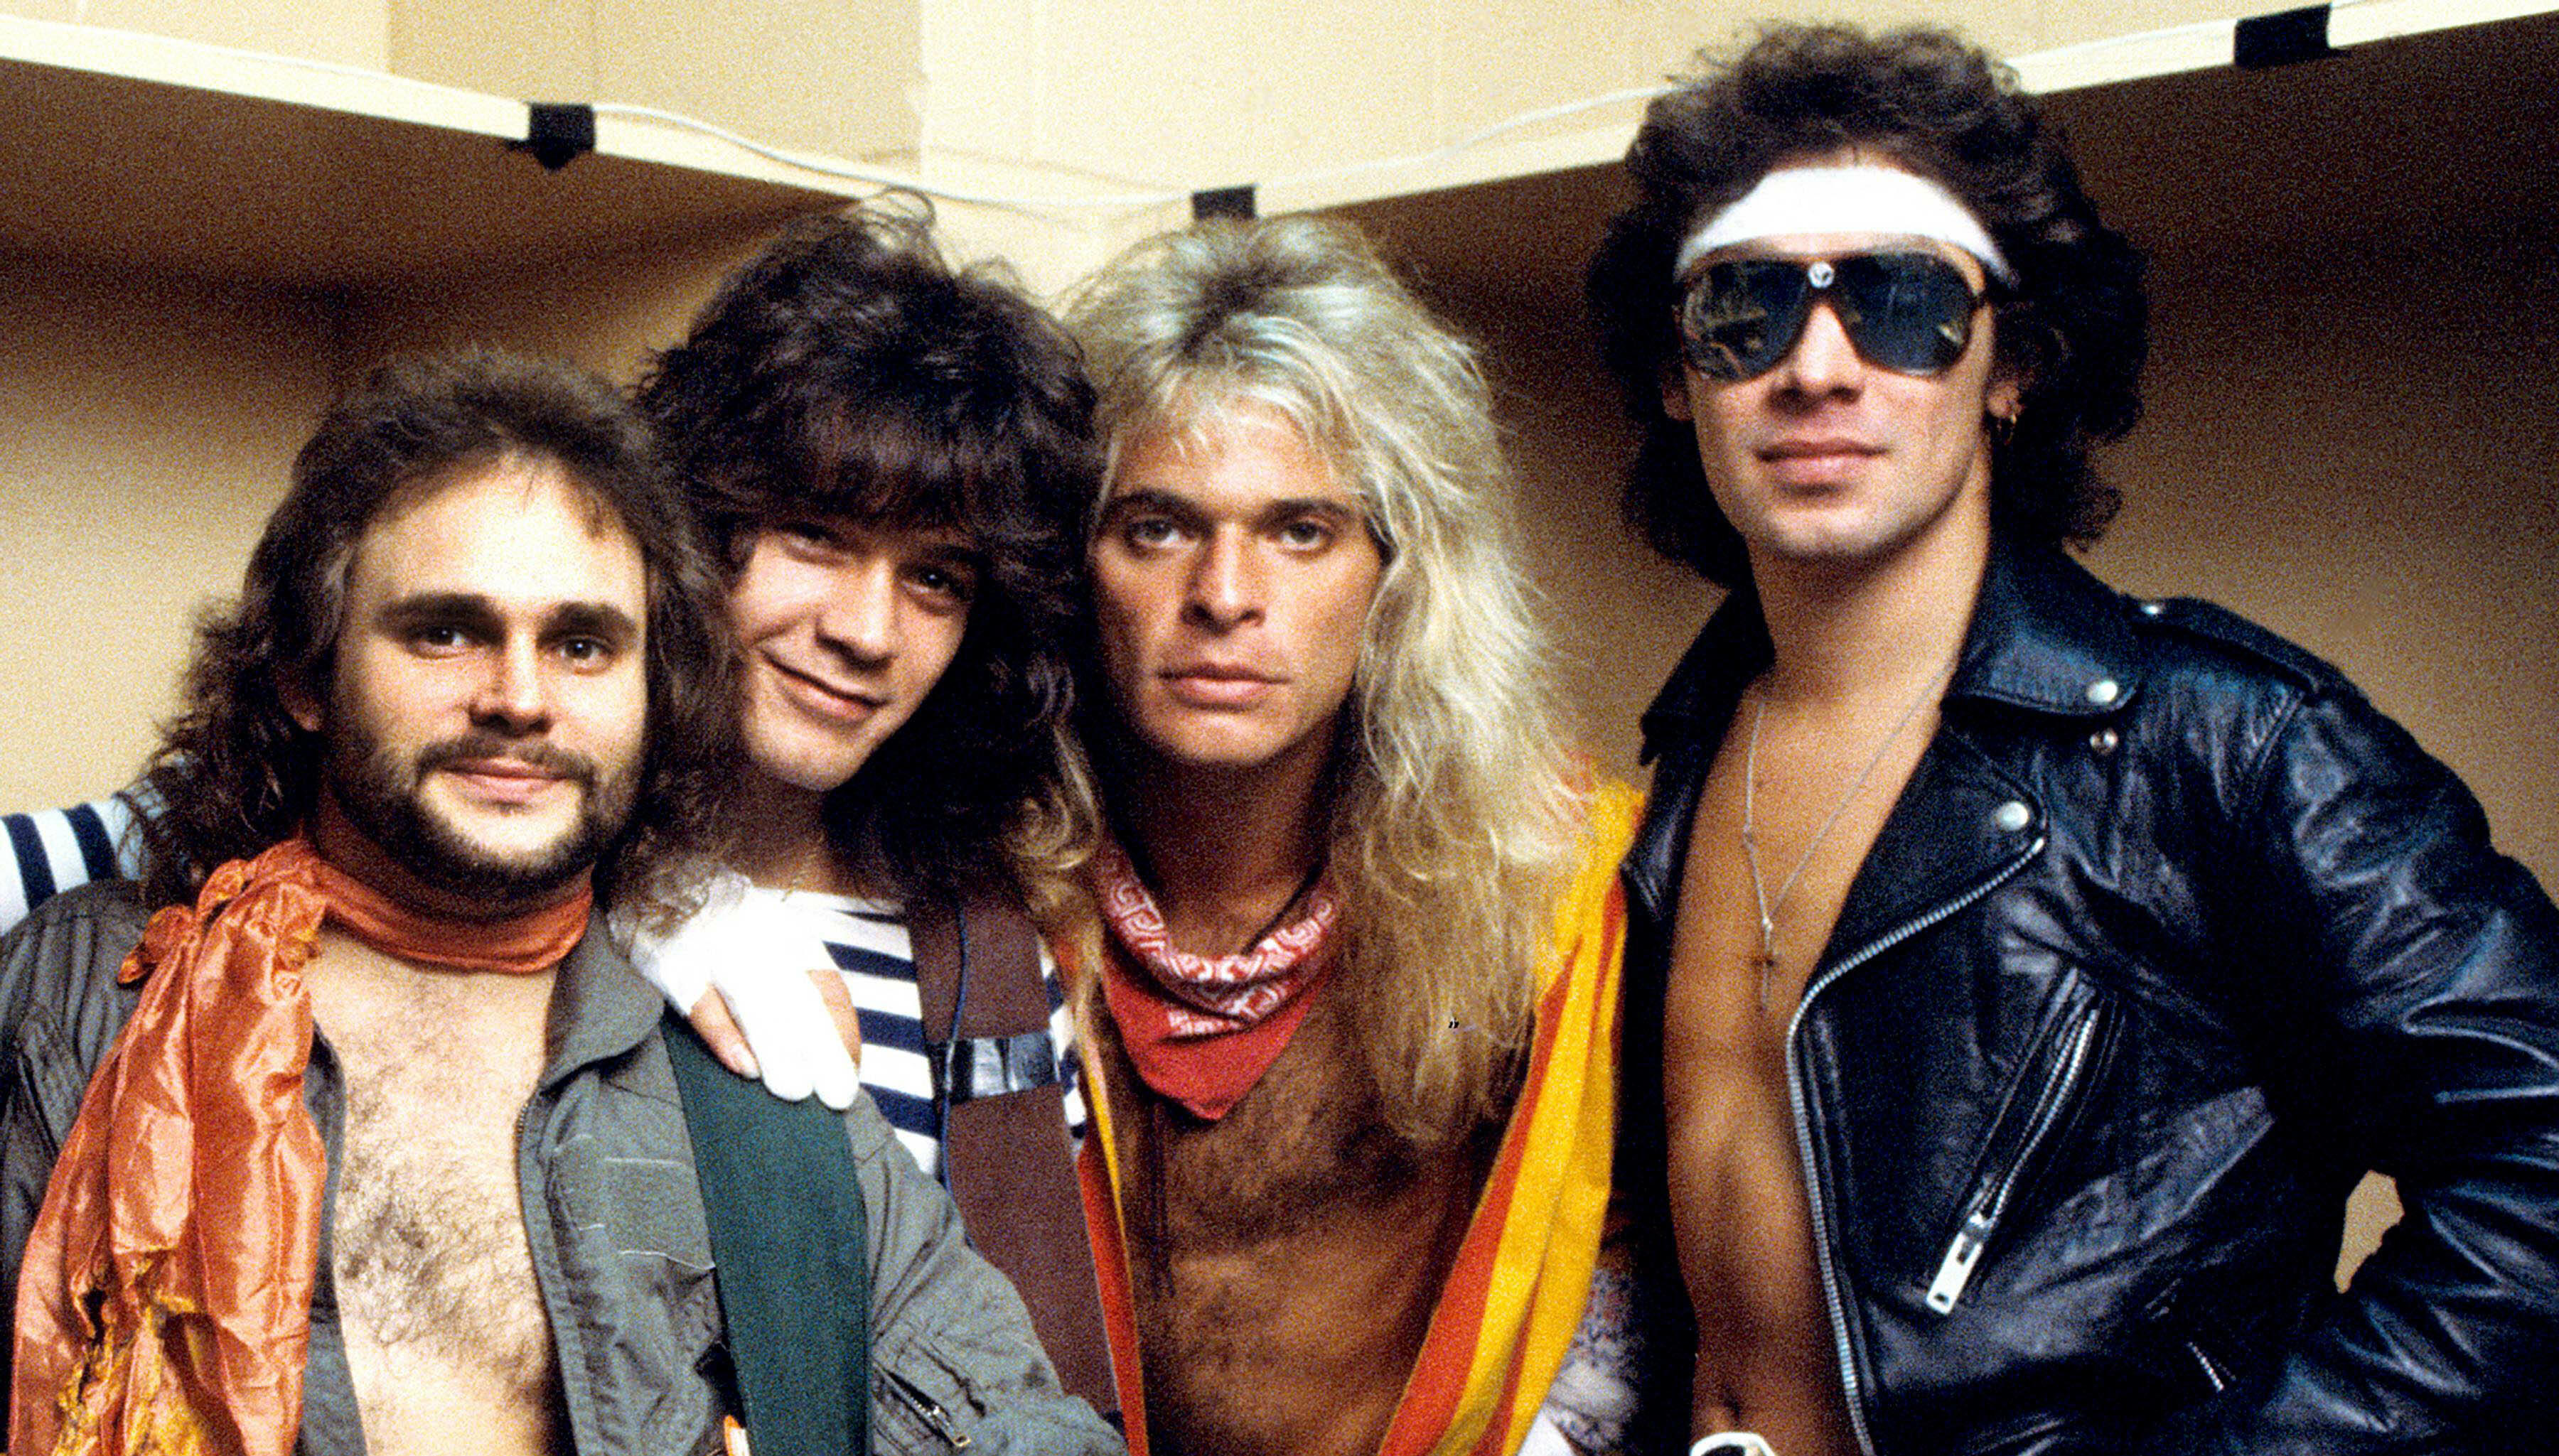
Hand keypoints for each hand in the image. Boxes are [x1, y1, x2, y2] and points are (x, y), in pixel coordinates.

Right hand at [622, 872, 865, 1108]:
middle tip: (837, 1094)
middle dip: (821, 1049)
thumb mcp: (772, 940)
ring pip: (754, 1001)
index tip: (851, 1071)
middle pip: (796, 999)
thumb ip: (801, 984)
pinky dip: (723, 1033)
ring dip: (778, 1047)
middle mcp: (756, 941)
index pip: (825, 988)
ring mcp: (713, 950)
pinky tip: (745, 1067)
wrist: (655, 877)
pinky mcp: (670, 963)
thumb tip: (834, 1043)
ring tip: (795, 1090)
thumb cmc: (722, 923)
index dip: (841, 1032)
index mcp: (786, 937)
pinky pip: (700, 1001)